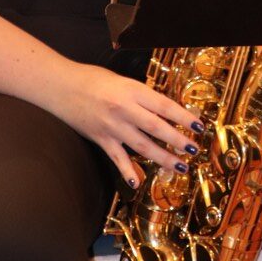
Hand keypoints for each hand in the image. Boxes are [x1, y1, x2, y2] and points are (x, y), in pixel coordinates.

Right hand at [53, 62, 201, 186]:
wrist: (62, 85)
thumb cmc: (93, 78)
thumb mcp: (123, 81)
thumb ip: (141, 96)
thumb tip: (163, 110)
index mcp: (132, 90)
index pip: (164, 106)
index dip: (184, 117)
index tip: (199, 126)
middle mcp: (124, 109)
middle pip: (157, 128)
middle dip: (178, 140)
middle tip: (194, 149)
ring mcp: (112, 126)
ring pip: (142, 146)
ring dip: (163, 158)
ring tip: (180, 167)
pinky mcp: (101, 139)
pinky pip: (117, 158)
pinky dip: (128, 171)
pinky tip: (138, 182)